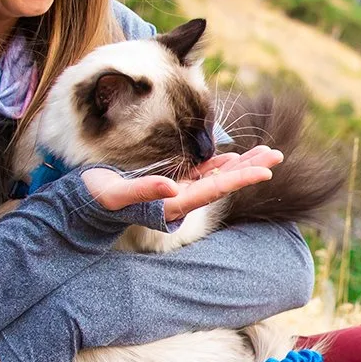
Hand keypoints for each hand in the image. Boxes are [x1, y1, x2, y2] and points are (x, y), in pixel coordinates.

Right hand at [82, 147, 283, 224]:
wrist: (82, 207)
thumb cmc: (97, 201)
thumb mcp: (116, 195)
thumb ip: (143, 191)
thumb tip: (172, 187)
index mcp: (173, 203)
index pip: (215, 190)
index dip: (240, 178)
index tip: (265, 171)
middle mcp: (181, 199)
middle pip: (224, 182)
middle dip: (251, 168)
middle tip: (278, 156)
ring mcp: (177, 191)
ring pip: (217, 176)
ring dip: (242, 165)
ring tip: (267, 154)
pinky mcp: (169, 184)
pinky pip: (200, 174)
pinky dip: (218, 165)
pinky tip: (233, 157)